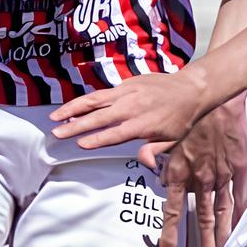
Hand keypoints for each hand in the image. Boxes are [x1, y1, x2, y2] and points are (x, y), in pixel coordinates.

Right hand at [50, 68, 206, 159]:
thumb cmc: (181, 119)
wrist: (192, 89)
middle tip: (56, 133)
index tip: (79, 144)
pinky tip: (73, 107)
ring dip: (73, 108)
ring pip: (95, 99)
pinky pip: (103, 92)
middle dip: (75, 125)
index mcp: (143, 123)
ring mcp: (128, 92)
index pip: (115, 134)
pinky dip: (86, 100)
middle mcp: (132, 106)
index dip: (97, 139)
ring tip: (55, 117)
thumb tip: (145, 163)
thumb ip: (156, 151)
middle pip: (99, 117)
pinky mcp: (127, 83)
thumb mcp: (174, 140)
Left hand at [164, 98, 246, 246]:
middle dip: (204, 241)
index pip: (173, 210)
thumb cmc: (191, 116)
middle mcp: (201, 179)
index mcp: (180, 172)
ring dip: (222, 233)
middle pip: (202, 217)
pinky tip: (241, 226)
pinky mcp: (239, 169)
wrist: (220, 101)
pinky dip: (240, 213)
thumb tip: (144, 163)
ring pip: (222, 210)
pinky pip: (240, 196)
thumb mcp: (164, 133)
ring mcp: (222, 176)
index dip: (170, 233)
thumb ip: (153, 150)